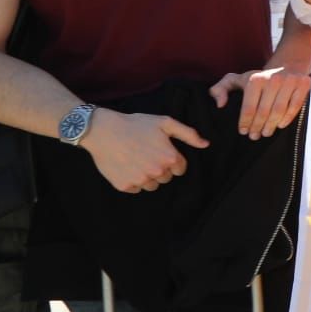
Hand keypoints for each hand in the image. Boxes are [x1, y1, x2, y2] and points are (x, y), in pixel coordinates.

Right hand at [79, 110, 207, 193]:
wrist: (104, 131)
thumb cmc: (135, 124)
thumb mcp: (165, 122)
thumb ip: (188, 134)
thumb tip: (206, 144)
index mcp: (170, 157)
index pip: (180, 169)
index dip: (171, 160)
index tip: (161, 153)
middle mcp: (157, 171)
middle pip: (166, 178)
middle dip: (160, 168)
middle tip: (146, 154)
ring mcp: (140, 180)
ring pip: (152, 185)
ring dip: (147, 176)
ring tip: (136, 160)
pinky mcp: (125, 186)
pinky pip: (136, 189)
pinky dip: (132, 180)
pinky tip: (126, 166)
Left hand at [211, 67, 308, 139]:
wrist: (287, 65)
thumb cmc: (259, 78)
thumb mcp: (237, 79)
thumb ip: (220, 89)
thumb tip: (220, 104)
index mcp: (255, 79)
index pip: (249, 107)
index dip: (245, 123)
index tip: (243, 132)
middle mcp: (273, 79)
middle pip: (264, 111)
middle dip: (258, 127)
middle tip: (254, 136)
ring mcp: (290, 81)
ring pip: (279, 111)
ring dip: (271, 126)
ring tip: (266, 133)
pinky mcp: (303, 85)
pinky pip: (295, 107)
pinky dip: (287, 118)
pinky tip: (280, 125)